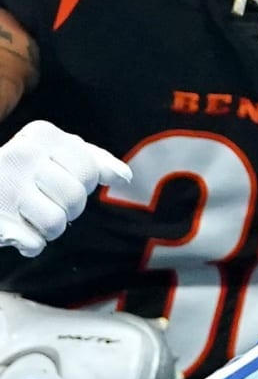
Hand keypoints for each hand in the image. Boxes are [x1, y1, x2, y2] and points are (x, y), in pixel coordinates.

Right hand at [0, 121, 131, 256]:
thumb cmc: (26, 171)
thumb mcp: (59, 154)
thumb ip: (95, 161)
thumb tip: (125, 177)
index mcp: (42, 134)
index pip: (89, 171)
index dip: (83, 184)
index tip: (61, 179)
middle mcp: (22, 154)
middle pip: (75, 198)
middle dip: (68, 208)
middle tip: (47, 200)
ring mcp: (4, 186)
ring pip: (56, 223)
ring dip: (50, 228)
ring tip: (33, 215)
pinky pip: (35, 244)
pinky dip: (32, 244)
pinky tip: (18, 229)